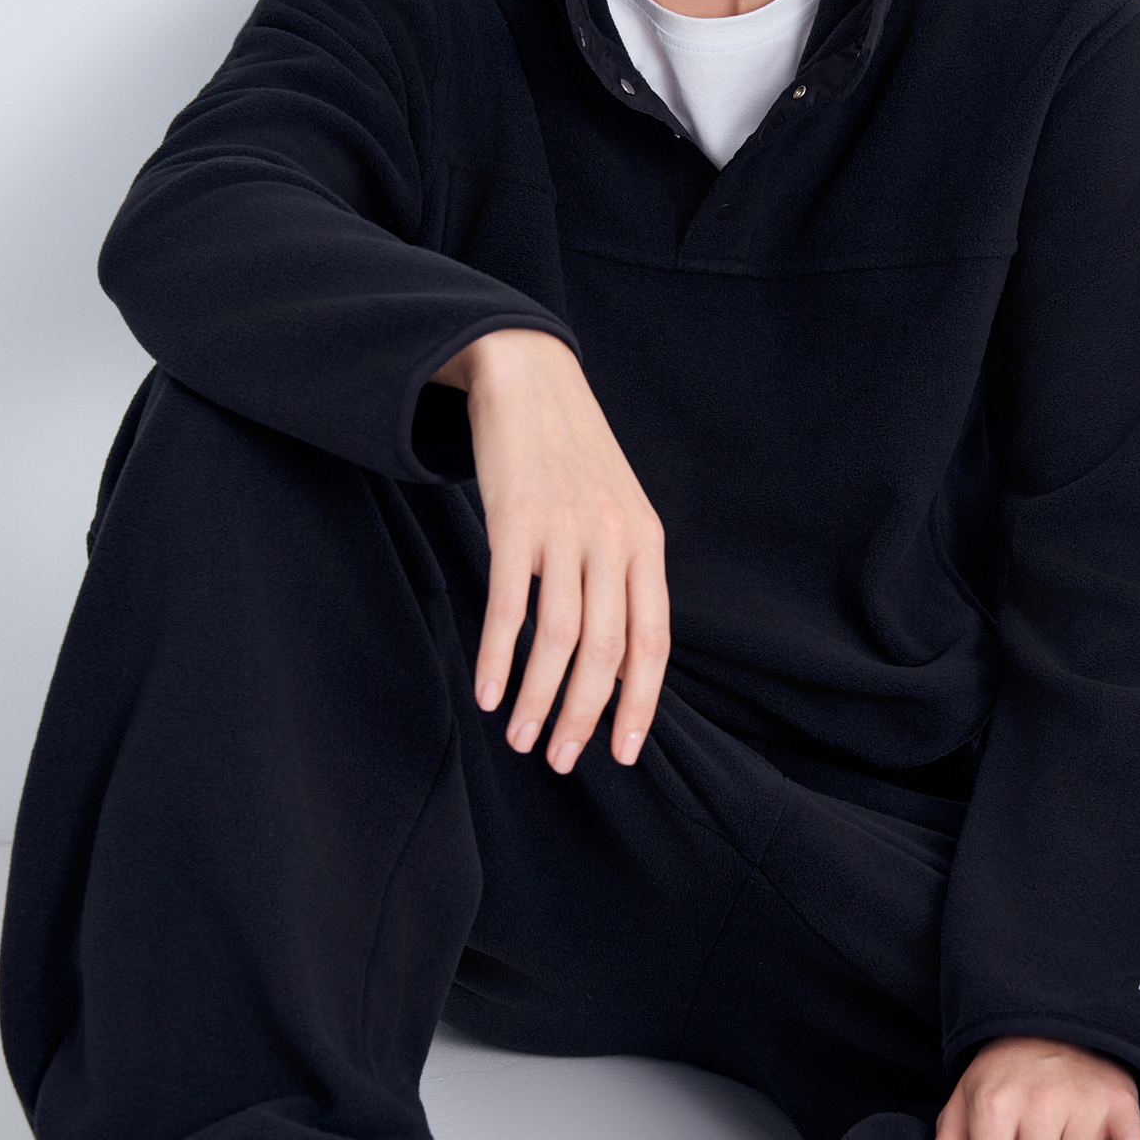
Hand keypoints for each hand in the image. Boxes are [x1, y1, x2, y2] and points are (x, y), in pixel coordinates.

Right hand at [430, 329, 669, 772]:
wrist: (529, 379)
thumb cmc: (572, 458)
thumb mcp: (618, 512)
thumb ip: (622, 577)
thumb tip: (618, 660)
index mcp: (647, 544)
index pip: (652, 641)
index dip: (639, 702)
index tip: (620, 752)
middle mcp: (614, 539)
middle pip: (605, 650)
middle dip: (584, 715)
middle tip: (561, 760)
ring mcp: (565, 530)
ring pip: (558, 638)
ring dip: (538, 699)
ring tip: (521, 738)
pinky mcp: (514, 521)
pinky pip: (508, 605)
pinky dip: (497, 656)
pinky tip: (487, 692)